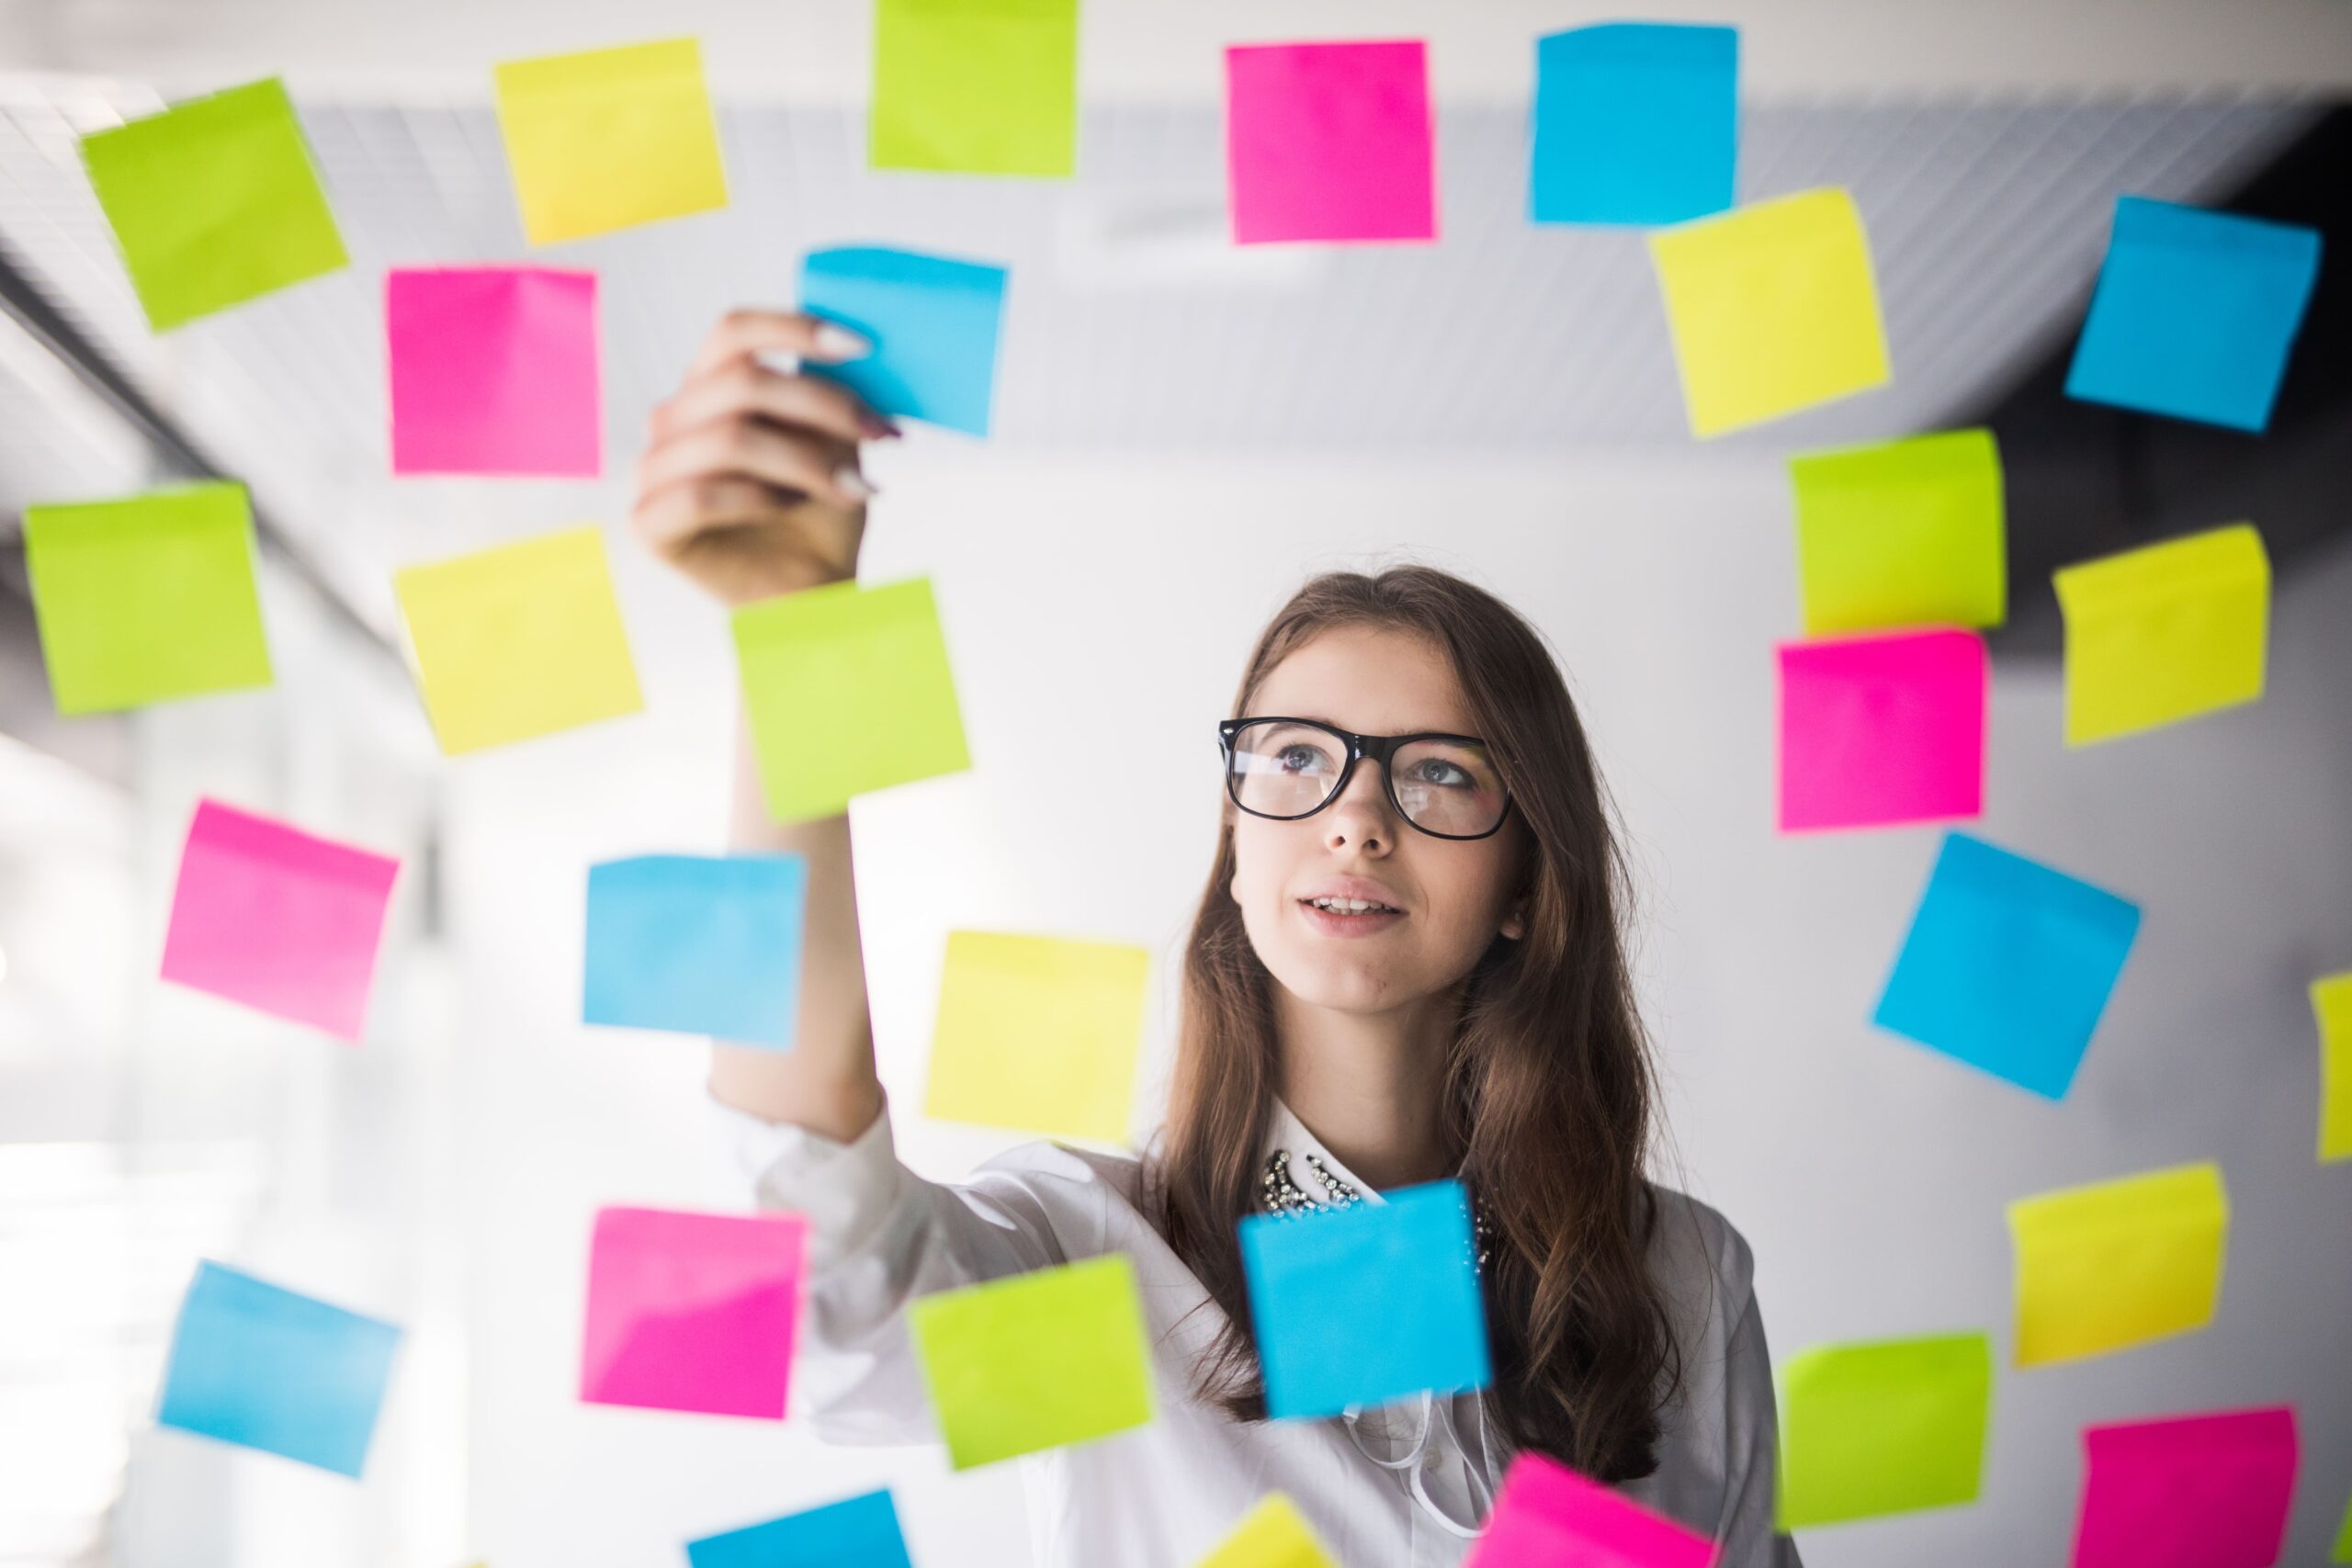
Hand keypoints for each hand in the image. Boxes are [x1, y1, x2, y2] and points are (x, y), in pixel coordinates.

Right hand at [631, 309, 899, 606]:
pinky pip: (703, 495)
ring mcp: (653, 471)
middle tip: (883, 434)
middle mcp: (672, 422)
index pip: (733, 333)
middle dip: (824, 406)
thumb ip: (828, 393)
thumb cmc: (822, 518)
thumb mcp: (837, 443)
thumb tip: (851, 343)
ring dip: (806, 462)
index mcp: (708, 390)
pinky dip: (761, 499)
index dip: (795, 329)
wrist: (816, 596)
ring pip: (730, 439)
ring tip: (853, 490)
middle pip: (742, 383)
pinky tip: (794, 509)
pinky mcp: (649, 524)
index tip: (862, 347)